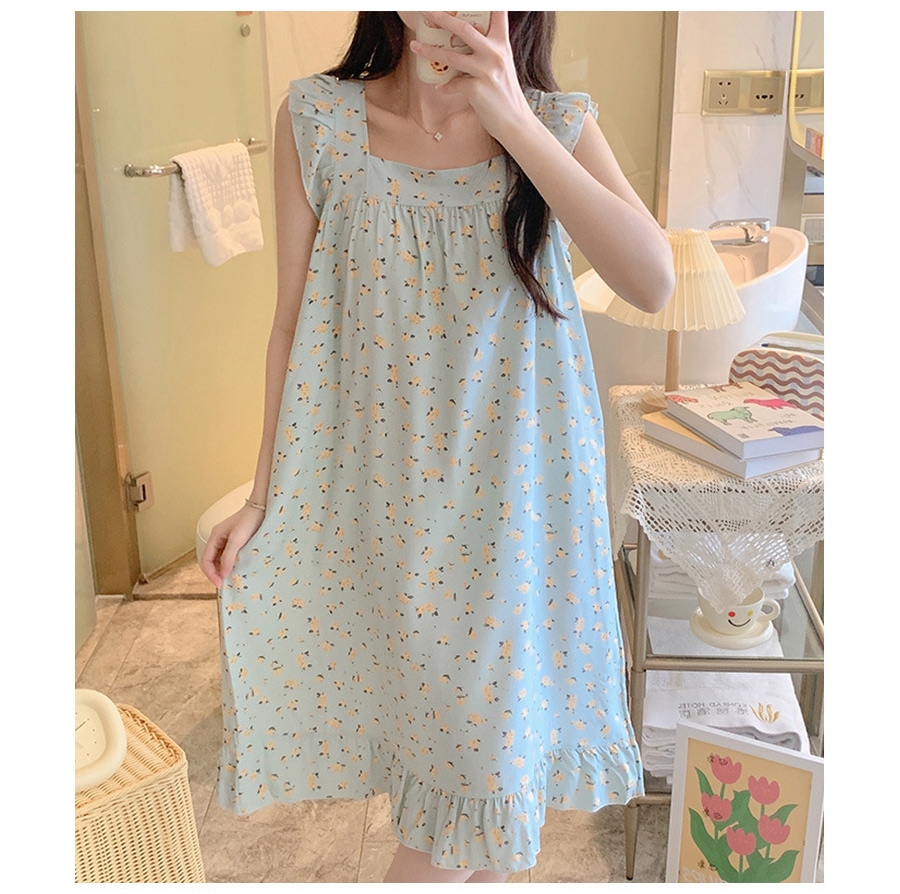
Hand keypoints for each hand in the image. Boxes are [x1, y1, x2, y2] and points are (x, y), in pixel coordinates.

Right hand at [200, 504, 264, 588]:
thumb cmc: (250, 520)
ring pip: (219, 559)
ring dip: (223, 569)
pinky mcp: (236, 540)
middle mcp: (218, 538)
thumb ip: (228, 557)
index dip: (210, 573)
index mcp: (214, 536)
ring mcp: (226, 539)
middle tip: (225, 584)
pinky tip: (237, 569)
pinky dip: (230, 564)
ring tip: (231, 578)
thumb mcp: (238, 540)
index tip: (219, 584)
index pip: (205, 559)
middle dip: (216, 572)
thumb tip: (223, 573)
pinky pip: (229, 555)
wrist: (263, 507)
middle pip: (211, 560)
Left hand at [410, 11, 532, 143]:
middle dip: (441, 17)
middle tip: (424, 11)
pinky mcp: (477, 89)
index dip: (487, 2)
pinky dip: (445, 86)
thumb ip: (487, 50)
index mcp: (502, 44)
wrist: (514, 121)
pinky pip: (453, 84)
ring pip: (451, 56)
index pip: (498, 13)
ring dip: (430, 51)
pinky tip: (440, 87)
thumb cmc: (505, 94)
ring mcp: (486, 71)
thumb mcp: (502, 65)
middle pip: (463, 29)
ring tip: (415, 47)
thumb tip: (464, 40)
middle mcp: (495, 53)